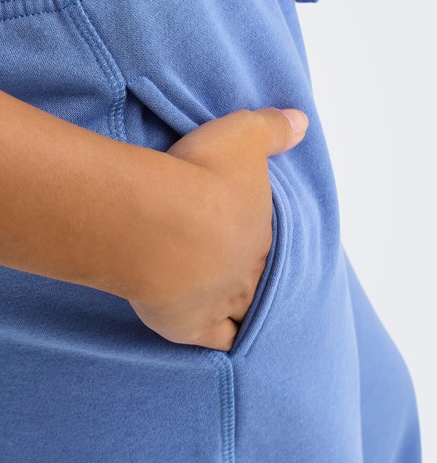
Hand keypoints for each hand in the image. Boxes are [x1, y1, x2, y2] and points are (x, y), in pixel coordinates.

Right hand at [128, 108, 307, 350]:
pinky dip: (222, 339)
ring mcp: (223, 300)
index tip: (245, 228)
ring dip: (245, 308)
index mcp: (259, 227)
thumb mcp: (242, 136)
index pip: (267, 236)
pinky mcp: (192, 326)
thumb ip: (273, 129)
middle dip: (254, 273)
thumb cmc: (200, 176)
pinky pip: (217, 340)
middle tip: (239, 267)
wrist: (159, 223)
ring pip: (246, 311)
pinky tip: (218, 338)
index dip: (257, 233)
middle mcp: (248, 268)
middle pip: (260, 277)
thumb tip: (303, 122)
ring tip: (235, 304)